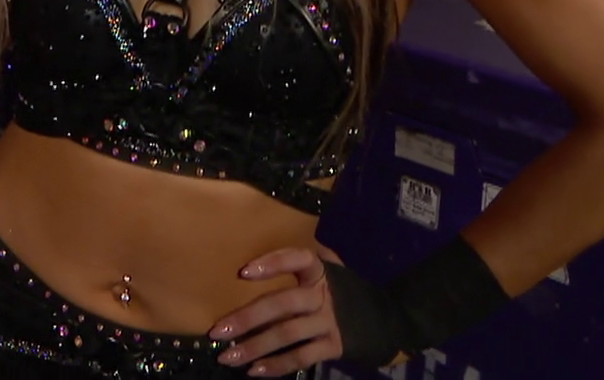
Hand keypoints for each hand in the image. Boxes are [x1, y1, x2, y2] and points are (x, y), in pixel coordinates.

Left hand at [209, 246, 345, 375]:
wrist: (387, 320)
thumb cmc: (342, 288)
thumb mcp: (329, 267)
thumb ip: (302, 258)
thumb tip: (258, 237)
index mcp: (319, 270)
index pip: (298, 258)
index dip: (273, 263)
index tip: (243, 272)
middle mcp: (324, 294)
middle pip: (282, 304)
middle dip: (247, 318)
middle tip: (216, 331)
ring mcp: (330, 322)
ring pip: (287, 334)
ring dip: (254, 347)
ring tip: (226, 357)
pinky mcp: (335, 346)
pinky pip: (302, 357)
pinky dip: (278, 365)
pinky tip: (254, 370)